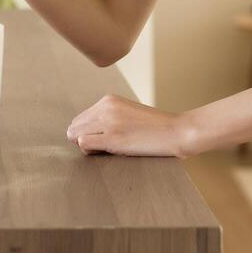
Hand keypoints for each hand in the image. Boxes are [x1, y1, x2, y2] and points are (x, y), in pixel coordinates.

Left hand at [65, 94, 198, 158]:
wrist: (176, 131)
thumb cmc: (154, 128)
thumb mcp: (127, 113)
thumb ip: (107, 118)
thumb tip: (83, 135)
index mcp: (108, 100)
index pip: (80, 118)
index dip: (87, 133)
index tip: (103, 139)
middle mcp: (105, 107)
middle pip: (75, 127)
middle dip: (84, 139)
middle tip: (104, 147)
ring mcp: (108, 122)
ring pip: (75, 135)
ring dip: (87, 146)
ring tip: (108, 149)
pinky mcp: (113, 138)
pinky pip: (83, 144)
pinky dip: (90, 151)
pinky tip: (108, 152)